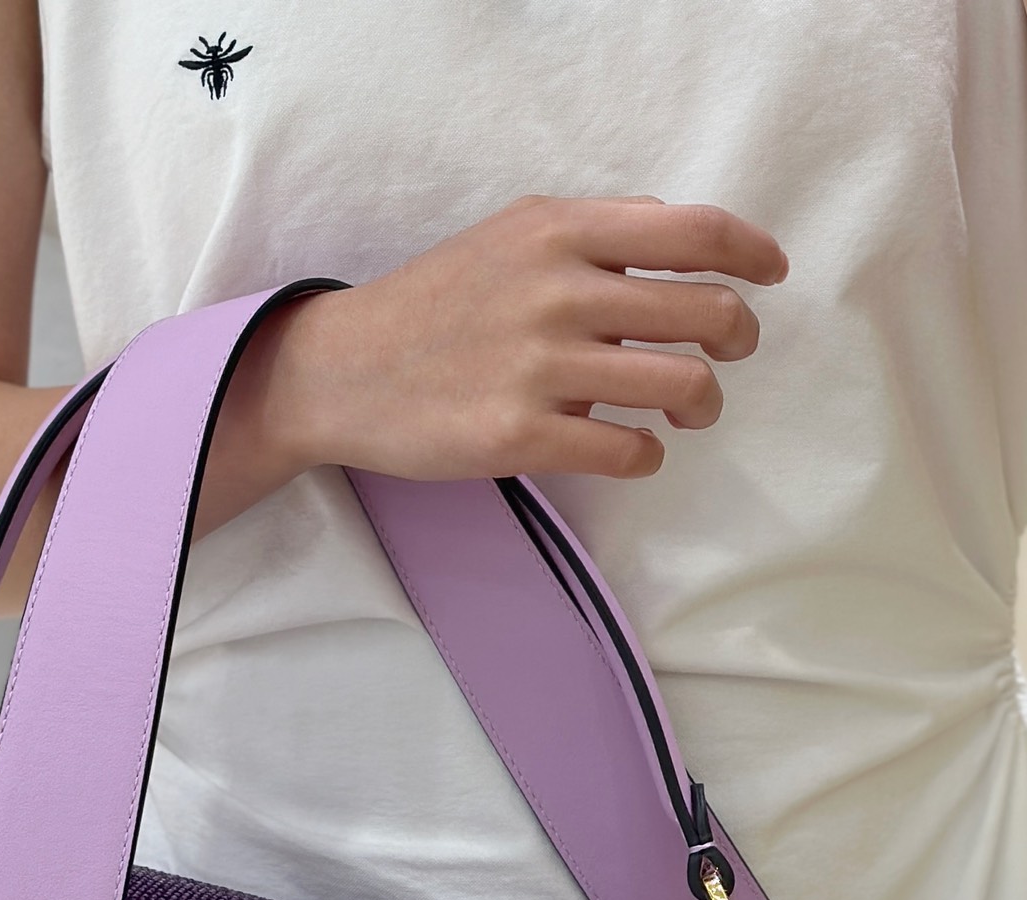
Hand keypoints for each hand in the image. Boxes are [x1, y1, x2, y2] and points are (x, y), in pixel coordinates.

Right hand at [215, 195, 787, 514]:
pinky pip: (628, 452)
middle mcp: (558, 291)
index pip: (696, 232)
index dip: (751, 255)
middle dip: (735, 340)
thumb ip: (592, 239)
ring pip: (681, 387)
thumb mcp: (509, 239)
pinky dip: (646, 456)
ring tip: (684, 413)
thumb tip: (680, 251)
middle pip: (707, 313)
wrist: (342, 371)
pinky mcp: (520, 437)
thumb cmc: (433, 307)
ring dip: (700, 405)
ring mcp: (540, 367)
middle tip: (725, 357)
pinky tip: (631, 451)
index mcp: (560, 231)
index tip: (769, 276)